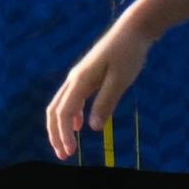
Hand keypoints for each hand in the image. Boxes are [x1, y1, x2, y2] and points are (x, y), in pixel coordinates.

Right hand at [47, 27, 156, 159]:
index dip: (64, 134)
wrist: (132, 31)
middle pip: (55, 110)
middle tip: (62, 156)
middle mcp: (75, 78)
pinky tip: (78, 127)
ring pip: (61, 104)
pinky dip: (71, 115)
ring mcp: (79, 77)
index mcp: (81, 80)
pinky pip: (72, 98)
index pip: (64, 113)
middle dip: (55, 134)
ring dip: (61, 126)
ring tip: (67, 146)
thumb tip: (92, 128)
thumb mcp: (120, 80)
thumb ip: (106, 103)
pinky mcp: (87, 76)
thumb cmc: (129, 54)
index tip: (70, 153)